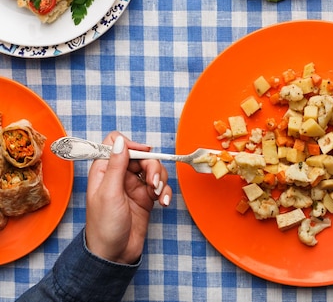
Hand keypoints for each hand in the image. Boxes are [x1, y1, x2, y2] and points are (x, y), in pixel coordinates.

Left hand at [85, 132, 172, 263]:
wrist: (114, 255)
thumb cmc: (104, 226)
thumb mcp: (109, 193)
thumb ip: (116, 165)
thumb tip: (120, 141)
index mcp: (104, 171)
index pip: (116, 144)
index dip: (130, 145)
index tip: (142, 155)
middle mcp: (119, 175)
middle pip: (141, 156)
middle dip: (151, 166)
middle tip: (153, 183)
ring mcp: (134, 186)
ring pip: (154, 169)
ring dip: (161, 179)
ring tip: (158, 195)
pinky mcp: (147, 197)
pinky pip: (161, 186)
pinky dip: (166, 192)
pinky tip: (164, 203)